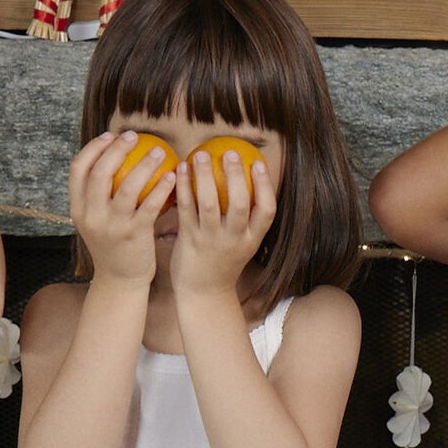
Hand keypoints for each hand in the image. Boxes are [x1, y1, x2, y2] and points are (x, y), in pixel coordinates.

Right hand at [68, 131, 175, 285]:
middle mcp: (91, 216)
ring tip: (160, 151)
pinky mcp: (134, 235)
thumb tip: (116, 157)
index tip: (110, 136)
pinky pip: (149, 205)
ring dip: (145, 164)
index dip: (93, 148)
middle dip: (118, 149)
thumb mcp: (98, 221)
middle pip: (101, 172)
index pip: (78, 169)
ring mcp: (112, 226)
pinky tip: (173, 176)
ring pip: (127, 186)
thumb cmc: (114, 245)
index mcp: (78, 209)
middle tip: (135, 137)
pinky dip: (161, 187)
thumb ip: (100, 195)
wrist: (120, 281)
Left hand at [170, 149, 276, 295]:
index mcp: (252, 240)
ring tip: (201, 154)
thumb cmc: (222, 263)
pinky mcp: (189, 240)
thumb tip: (244, 180)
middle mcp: (234, 240)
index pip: (267, 210)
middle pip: (241, 204)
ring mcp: (211, 241)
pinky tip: (181, 169)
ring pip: (210, 203)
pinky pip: (186, 208)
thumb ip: (246, 219)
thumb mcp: (242, 244)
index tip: (259, 162)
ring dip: (205, 176)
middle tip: (230, 152)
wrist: (203, 294)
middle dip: (237, 176)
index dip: (265, 185)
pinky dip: (184, 187)